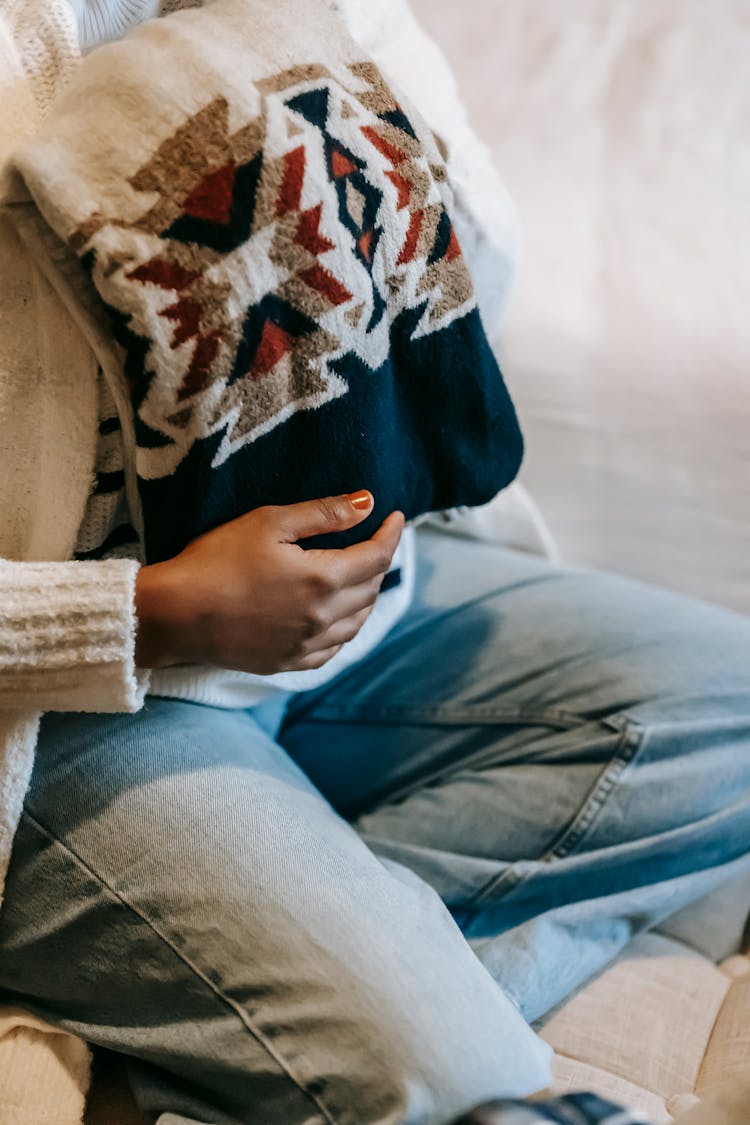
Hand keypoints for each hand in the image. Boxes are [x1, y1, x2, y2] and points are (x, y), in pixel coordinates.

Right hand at [134, 491, 403, 673]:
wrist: (173, 614)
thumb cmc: (215, 560)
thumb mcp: (269, 523)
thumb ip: (324, 513)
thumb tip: (367, 504)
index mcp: (323, 580)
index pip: (377, 556)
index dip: (392, 534)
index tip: (396, 517)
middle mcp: (323, 618)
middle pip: (371, 589)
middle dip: (379, 561)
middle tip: (373, 541)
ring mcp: (306, 645)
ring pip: (358, 623)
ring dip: (367, 596)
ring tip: (361, 576)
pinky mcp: (287, 663)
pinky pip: (333, 649)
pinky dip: (345, 629)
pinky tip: (337, 618)